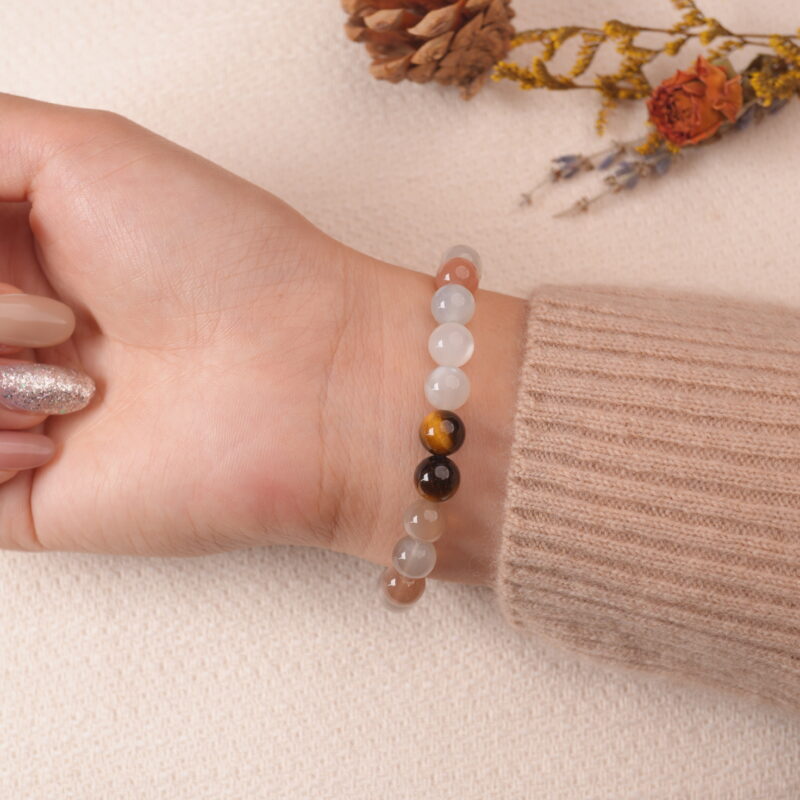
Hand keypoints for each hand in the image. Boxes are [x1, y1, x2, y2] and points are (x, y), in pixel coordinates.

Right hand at [0, 95, 524, 584]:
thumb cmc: (222, 259)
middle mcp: (13, 337)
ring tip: (81, 383)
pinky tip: (61, 440)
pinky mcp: (20, 500)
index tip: (6, 242)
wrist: (308, 378)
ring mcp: (14, 417)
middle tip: (66, 319)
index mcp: (21, 258)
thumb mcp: (82, 154)